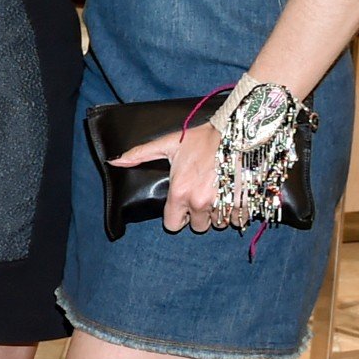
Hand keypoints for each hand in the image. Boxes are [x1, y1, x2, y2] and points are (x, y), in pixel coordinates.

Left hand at [117, 123, 231, 232]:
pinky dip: (236, 212)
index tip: (182, 205)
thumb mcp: (167, 144)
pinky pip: (238, 220)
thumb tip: (114, 161)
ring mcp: (223, 205)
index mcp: (180, 192)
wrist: (237, 132)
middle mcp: (200, 203)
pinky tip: (233, 196)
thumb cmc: (201, 138)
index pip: (172, 225)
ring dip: (218, 214)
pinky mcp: (244, 203)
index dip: (176, 216)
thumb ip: (139, 155)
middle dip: (198, 215)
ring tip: (218, 194)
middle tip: (201, 196)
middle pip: (198, 227)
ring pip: (219, 224)